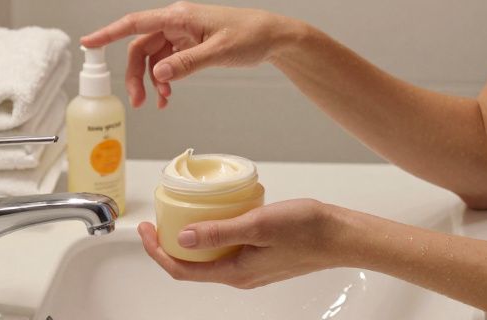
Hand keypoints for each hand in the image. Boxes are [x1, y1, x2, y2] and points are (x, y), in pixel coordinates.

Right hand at [80, 1, 298, 108]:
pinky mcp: (190, 44)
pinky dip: (164, 79)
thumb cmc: (251, 35)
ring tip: (157, 103)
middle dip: (135, 74)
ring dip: (150, 80)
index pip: (135, 23)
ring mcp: (183, 33)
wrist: (273, 36)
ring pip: (153, 57)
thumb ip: (187, 63)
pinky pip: (167, 62)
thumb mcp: (220, 52)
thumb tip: (159, 74)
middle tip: (137, 102)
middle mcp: (176, 21)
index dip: (108, 33)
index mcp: (179, 16)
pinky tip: (168, 96)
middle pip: (141, 47)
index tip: (88, 43)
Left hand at [137, 199, 341, 288]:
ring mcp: (251, 267)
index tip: (144, 229)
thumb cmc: (308, 230)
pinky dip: (213, 233)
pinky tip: (217, 212)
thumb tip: (182, 237)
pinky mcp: (261, 256)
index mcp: (235, 272)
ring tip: (181, 211)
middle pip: (192, 265)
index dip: (157, 251)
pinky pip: (227, 248)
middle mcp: (240, 275)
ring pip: (209, 256)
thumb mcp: (258, 225)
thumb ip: (219, 232)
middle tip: (157, 218)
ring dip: (191, 237)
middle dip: (168, 243)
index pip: (182, 270)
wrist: (342, 236)